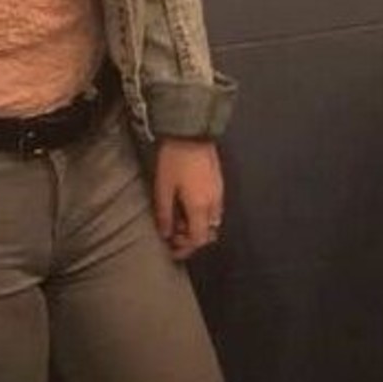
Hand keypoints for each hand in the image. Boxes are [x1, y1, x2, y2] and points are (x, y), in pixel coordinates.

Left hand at [152, 138, 223, 260]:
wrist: (191, 133)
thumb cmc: (174, 160)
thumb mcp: (163, 188)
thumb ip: (165, 214)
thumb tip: (166, 234)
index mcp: (200, 207)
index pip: (198, 240)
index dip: (184, 249)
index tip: (171, 249)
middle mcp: (214, 204)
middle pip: (208, 233)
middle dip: (190, 239)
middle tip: (173, 234)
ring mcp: (219, 193)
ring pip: (212, 221)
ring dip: (197, 227)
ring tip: (179, 219)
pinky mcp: (219, 183)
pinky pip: (214, 209)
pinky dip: (202, 215)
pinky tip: (187, 206)